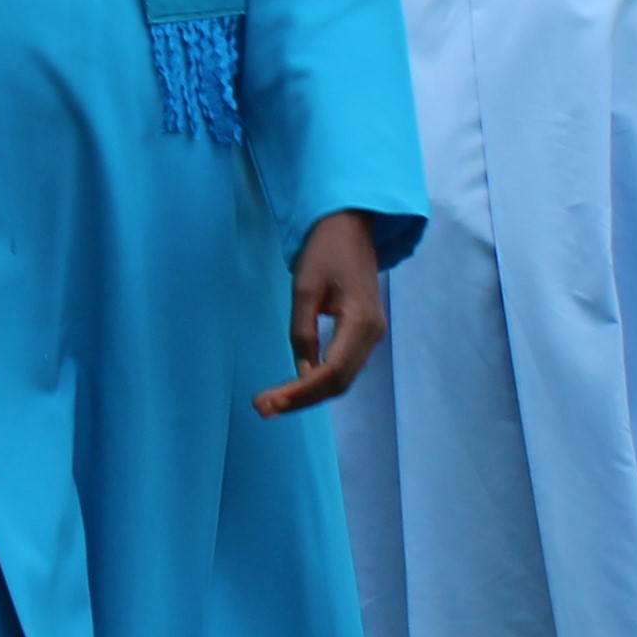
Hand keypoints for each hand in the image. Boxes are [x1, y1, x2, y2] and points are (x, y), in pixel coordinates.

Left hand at [259, 209, 390, 416]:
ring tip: (273, 403)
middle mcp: (372, 335)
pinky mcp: (363, 333)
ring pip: (342, 378)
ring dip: (309, 394)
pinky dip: (319, 381)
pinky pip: (343, 366)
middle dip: (301, 399)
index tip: (269, 402)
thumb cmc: (324, 252)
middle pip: (339, 382)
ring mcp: (371, 335)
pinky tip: (295, 386)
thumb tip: (302, 371)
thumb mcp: (305, 289)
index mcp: (361, 323)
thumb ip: (303, 331)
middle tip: (263, 409)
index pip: (332, 372)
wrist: (350, 227)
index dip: (301, 392)